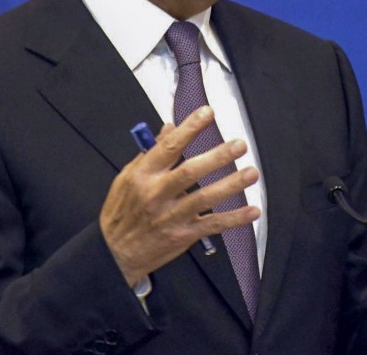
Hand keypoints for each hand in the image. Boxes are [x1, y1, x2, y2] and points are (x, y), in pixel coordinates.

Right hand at [100, 106, 260, 286]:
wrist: (115, 252)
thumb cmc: (122, 212)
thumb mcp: (128, 176)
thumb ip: (150, 152)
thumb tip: (169, 129)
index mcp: (143, 175)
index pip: (169, 146)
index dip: (189, 128)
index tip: (207, 113)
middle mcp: (157, 194)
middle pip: (191, 171)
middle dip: (217, 156)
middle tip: (238, 145)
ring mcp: (171, 216)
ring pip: (205, 197)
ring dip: (231, 184)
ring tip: (251, 173)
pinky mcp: (182, 235)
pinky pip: (212, 225)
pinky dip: (234, 218)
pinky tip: (251, 210)